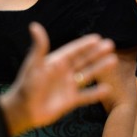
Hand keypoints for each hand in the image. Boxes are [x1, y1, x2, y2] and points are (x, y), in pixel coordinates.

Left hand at [0, 22, 117, 135]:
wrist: (23, 110)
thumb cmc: (26, 86)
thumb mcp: (34, 65)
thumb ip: (39, 47)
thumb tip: (34, 25)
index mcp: (56, 62)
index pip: (73, 51)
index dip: (85, 45)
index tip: (98, 38)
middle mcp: (63, 73)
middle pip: (83, 60)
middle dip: (96, 53)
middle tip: (110, 45)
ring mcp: (68, 86)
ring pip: (87, 75)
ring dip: (100, 68)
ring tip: (113, 61)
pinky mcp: (70, 101)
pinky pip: (86, 96)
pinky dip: (96, 93)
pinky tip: (107, 89)